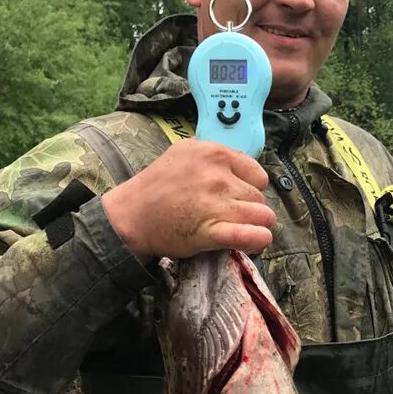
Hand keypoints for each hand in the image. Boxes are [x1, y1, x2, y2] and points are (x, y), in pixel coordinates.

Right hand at [101, 138, 275, 260]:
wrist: (131, 216)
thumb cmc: (157, 187)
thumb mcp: (185, 154)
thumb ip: (215, 158)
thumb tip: (242, 169)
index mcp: (214, 154)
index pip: (257, 174)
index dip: (250, 188)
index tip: (237, 197)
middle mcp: (217, 176)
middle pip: (259, 197)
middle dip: (250, 209)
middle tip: (232, 216)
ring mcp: (215, 204)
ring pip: (261, 216)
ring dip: (255, 225)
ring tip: (242, 229)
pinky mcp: (211, 231)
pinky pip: (248, 235)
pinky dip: (258, 239)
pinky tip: (259, 240)